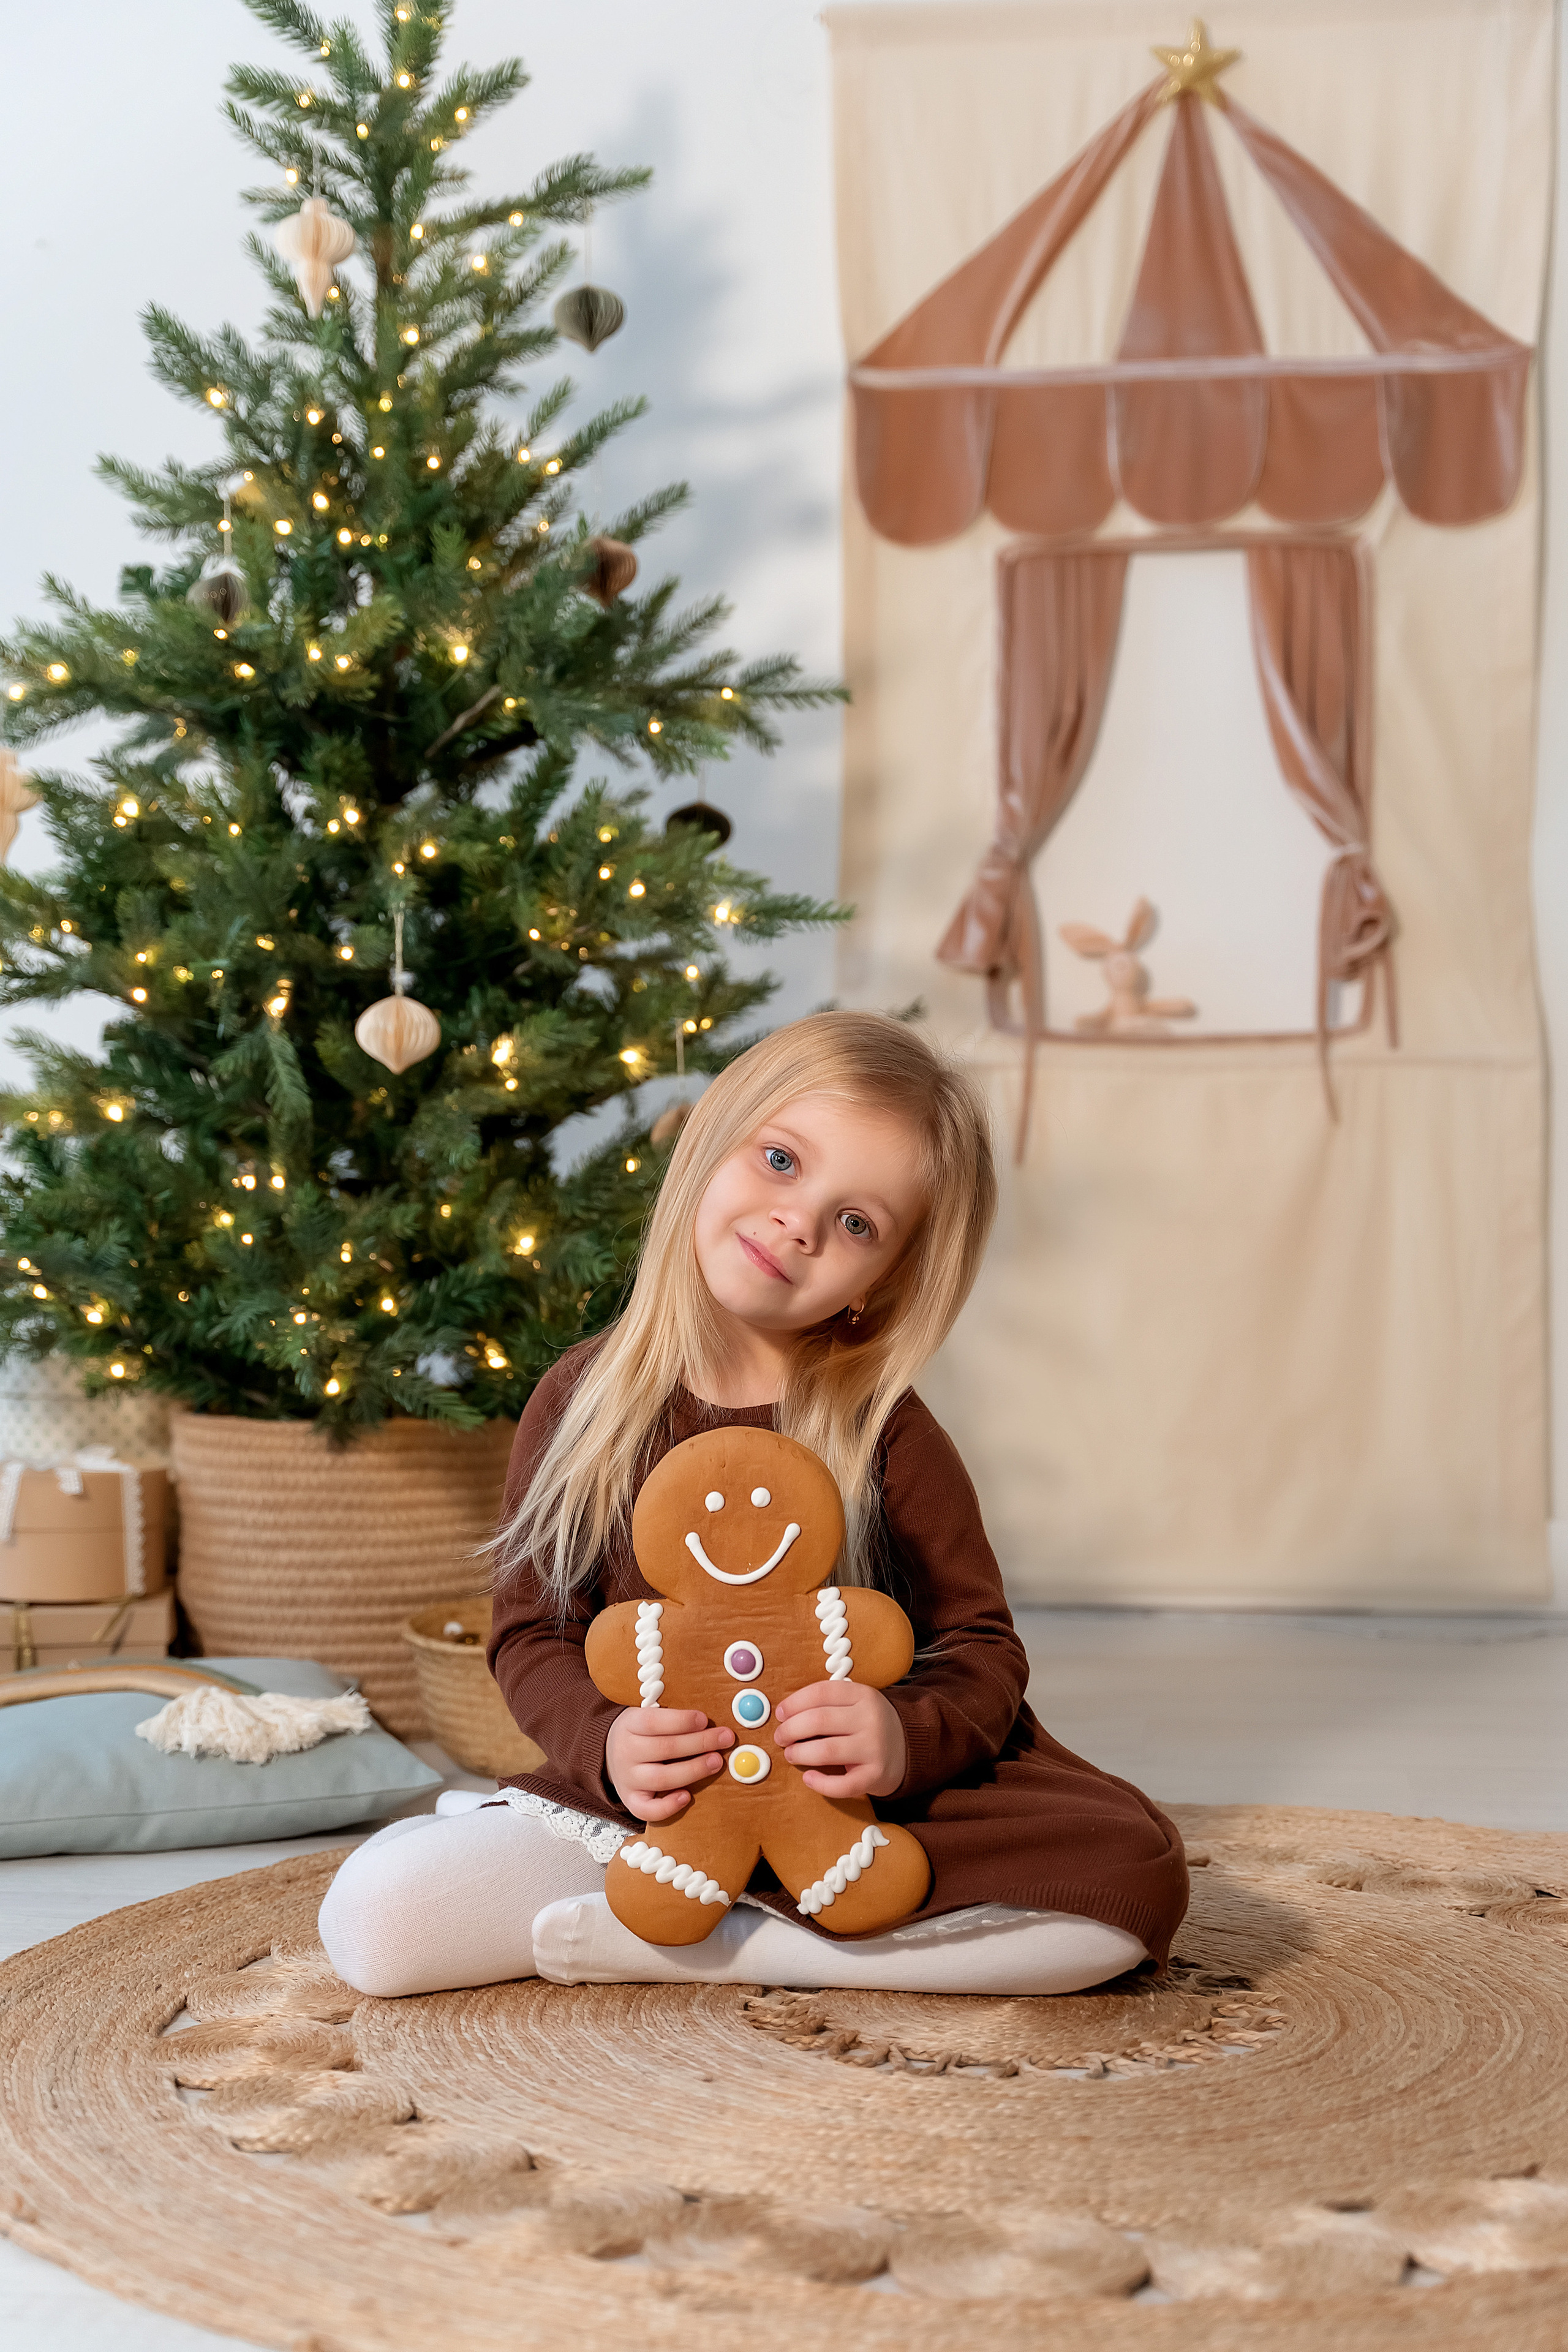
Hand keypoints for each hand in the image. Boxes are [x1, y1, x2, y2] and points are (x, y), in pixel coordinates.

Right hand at [605, 1706, 732, 1823]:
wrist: (609, 1751)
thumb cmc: (640, 1732)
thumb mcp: (647, 1714)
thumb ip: (672, 1718)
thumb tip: (708, 1723)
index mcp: (630, 1724)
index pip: (654, 1722)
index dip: (681, 1721)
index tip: (705, 1720)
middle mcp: (626, 1751)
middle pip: (664, 1749)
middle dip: (699, 1743)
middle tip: (724, 1738)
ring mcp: (627, 1778)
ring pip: (661, 1778)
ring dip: (693, 1771)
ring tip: (716, 1762)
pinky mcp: (630, 1800)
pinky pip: (647, 1810)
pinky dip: (668, 1806)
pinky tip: (687, 1796)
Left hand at [773, 1681, 906, 1799]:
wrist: (909, 1748)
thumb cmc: (870, 1724)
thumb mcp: (857, 1703)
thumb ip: (828, 1704)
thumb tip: (785, 1714)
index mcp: (863, 1695)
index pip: (821, 1693)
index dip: (794, 1703)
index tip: (780, 1714)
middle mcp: (870, 1719)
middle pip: (819, 1721)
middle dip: (791, 1730)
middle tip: (780, 1737)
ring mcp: (875, 1748)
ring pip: (826, 1751)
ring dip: (799, 1754)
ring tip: (790, 1754)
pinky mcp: (875, 1776)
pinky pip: (842, 1784)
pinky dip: (820, 1783)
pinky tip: (808, 1778)